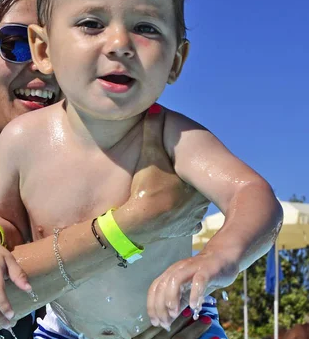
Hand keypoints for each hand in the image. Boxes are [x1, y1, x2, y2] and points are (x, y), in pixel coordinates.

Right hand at [118, 110, 208, 243]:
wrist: (136, 224)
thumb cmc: (145, 188)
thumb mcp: (149, 156)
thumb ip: (153, 131)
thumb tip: (155, 108)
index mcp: (198, 181)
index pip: (198, 167)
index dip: (187, 164)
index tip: (180, 162)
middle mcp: (202, 200)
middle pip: (198, 185)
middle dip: (189, 181)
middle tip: (178, 176)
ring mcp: (195, 217)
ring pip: (196, 204)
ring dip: (188, 199)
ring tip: (175, 193)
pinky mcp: (186, 230)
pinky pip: (189, 222)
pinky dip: (183, 217)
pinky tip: (175, 212)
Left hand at [147, 250, 238, 329]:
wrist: (224, 258)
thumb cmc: (204, 277)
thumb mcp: (188, 292)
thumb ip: (178, 304)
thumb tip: (167, 321)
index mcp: (171, 274)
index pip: (154, 289)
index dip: (152, 306)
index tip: (155, 322)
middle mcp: (178, 269)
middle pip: (162, 286)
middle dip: (160, 307)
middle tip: (165, 323)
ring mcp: (192, 268)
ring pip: (176, 280)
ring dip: (172, 298)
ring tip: (175, 314)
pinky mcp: (207, 270)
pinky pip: (199, 280)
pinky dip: (195, 293)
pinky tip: (194, 306)